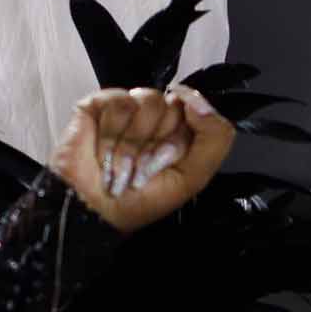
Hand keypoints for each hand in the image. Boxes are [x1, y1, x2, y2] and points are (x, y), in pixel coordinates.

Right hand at [55, 85, 232, 232]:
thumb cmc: (140, 201)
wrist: (96, 212)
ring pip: (148, 99)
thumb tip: (201, 102)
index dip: (180, 141)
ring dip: (133, 141)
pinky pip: (119, 100)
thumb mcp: (193, 177)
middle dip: (156, 144)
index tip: (165, 163)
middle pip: (173, 105)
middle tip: (140, 169)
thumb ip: (215, 138)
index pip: (197, 112)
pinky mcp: (100, 105)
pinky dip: (112, 132)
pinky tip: (103, 152)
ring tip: (122, 164)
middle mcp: (157, 118)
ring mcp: (129, 109)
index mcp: (181, 132)